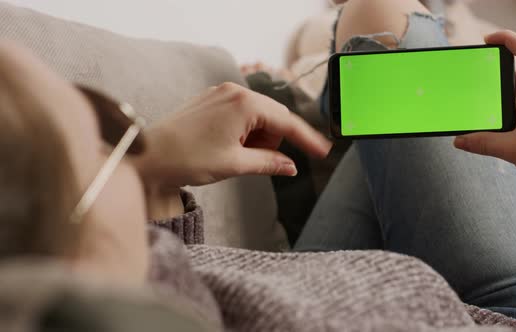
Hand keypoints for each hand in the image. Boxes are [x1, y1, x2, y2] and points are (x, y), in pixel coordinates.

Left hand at [134, 82, 331, 187]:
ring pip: (258, 117)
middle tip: (254, 162)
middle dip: (272, 142)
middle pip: (273, 118)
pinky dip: (244, 132)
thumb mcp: (235, 164)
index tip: (324, 151)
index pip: (286, 122)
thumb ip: (269, 162)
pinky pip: (241, 115)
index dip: (307, 139)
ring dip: (256, 139)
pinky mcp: (212, 101)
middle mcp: (235, 92)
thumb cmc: (188, 158)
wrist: (149, 155)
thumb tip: (290, 166)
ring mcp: (222, 94)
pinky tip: (228, 146)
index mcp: (244, 104)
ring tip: (233, 155)